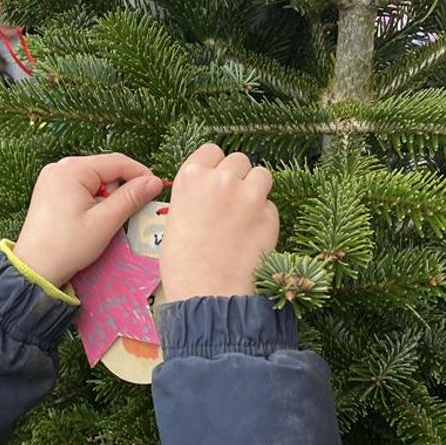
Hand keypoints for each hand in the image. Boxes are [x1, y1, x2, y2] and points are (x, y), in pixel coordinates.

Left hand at [13, 153, 163, 286]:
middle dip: (120, 189)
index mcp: (72, 169)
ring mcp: (52, 177)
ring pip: (94, 179)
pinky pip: (81, 187)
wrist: (34, 269)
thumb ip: (131, 198)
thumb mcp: (105, 222)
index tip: (157, 190)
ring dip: (106, 197)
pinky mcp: (50, 190)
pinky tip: (90, 219)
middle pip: (105, 169)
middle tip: (125, 214)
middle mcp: (59, 166)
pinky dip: (93, 200)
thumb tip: (155, 181)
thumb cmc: (67, 246)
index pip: (117, 162)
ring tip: (103, 221)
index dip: (141, 174)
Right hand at [160, 143, 277, 301]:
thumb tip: (205, 197)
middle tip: (232, 202)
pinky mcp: (270, 215)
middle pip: (239, 160)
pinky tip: (252, 237)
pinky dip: (264, 217)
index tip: (216, 180)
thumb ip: (193, 199)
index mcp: (191, 178)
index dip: (215, 165)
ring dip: (256, 190)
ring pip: (262, 175)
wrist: (208, 294)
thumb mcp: (175, 223)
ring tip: (246, 215)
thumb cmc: (183, 266)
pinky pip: (271, 206)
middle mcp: (221, 179)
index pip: (212, 150)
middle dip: (237, 177)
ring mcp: (248, 195)